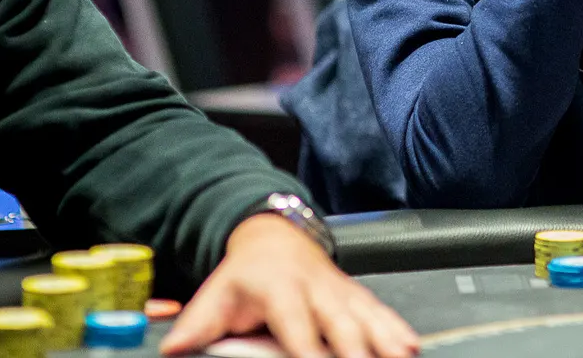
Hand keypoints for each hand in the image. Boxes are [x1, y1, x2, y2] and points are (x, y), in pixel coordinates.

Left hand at [159, 215, 419, 357]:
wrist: (274, 237)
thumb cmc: (245, 276)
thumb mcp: (215, 295)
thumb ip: (196, 326)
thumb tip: (172, 349)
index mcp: (280, 289)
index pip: (297, 326)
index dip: (309, 351)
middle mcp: (318, 289)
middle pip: (342, 325)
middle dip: (357, 352)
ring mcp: (342, 291)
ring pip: (369, 319)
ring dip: (385, 343)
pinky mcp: (358, 296)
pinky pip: (382, 314)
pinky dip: (398, 331)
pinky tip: (411, 349)